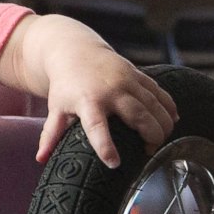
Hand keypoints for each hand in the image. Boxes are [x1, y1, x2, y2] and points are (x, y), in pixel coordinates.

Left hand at [36, 43, 179, 168]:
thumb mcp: (56, 108)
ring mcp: (127, 80)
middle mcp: (110, 90)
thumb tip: (41, 158)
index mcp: (87, 102)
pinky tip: (172, 120)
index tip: (114, 163)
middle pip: (138, 116)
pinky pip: (159, 92)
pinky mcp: (137, 74)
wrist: (74, 50)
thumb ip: (51, 134)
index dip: (106, 145)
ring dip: (163, 125)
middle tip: (149, 151)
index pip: (97, 127)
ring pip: (154, 105)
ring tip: (161, 141)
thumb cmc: (65, 85)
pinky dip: (168, 107)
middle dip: (151, 137)